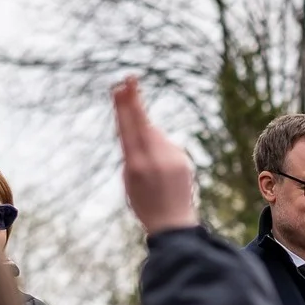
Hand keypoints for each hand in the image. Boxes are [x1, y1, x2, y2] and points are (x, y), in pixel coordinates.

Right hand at [112, 77, 198, 233]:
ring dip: (148, 137)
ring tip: (148, 166)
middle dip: (135, 101)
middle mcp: (155, 159)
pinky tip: (160, 169)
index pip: (128, 128)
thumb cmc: (144, 204)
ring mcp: (172, 159)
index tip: (120, 88)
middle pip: (143, 123)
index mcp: (136, 164)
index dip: (124, 107)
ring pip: (155, 135)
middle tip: (130, 79)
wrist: (173, 225)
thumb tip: (145, 128)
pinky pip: (167, 146)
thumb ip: (134, 153)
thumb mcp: (129, 180)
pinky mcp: (184, 162)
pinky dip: (160, 149)